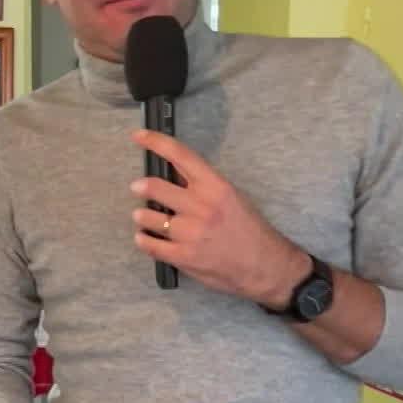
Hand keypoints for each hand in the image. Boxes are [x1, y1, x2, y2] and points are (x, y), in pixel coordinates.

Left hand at [130, 129, 311, 308]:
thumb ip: (203, 185)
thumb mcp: (231, 197)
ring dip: (142, 216)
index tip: (138, 136)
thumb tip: (172, 172)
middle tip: (138, 187)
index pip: (180, 155)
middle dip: (141, 186)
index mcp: (215, 186)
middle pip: (154, 187)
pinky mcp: (183, 257)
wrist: (264, 266)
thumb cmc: (248, 230)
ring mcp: (190, 233)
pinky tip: (146, 238)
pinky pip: (149, 245)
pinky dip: (143, 240)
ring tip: (145, 218)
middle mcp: (201, 206)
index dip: (155, 142)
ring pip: (147, 217)